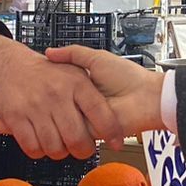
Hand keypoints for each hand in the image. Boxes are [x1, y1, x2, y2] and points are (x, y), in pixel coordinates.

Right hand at [0, 36, 122, 160]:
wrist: (8, 63)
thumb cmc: (45, 71)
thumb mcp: (74, 66)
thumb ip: (96, 88)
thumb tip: (112, 108)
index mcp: (76, 82)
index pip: (99, 111)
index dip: (110, 131)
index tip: (116, 144)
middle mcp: (57, 94)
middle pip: (77, 138)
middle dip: (83, 150)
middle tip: (82, 148)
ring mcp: (36, 106)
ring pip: (55, 146)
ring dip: (60, 152)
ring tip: (61, 145)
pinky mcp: (16, 116)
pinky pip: (32, 146)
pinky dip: (38, 151)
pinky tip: (42, 144)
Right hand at [45, 46, 166, 135]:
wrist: (148, 97)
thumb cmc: (127, 76)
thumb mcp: (96, 58)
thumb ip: (74, 54)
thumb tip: (49, 52)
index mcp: (83, 89)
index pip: (59, 92)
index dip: (49, 90)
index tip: (38, 85)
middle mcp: (83, 107)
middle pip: (57, 110)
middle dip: (50, 105)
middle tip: (43, 98)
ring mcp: (87, 121)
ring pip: (62, 124)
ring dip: (57, 118)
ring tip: (51, 108)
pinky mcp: (92, 132)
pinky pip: (74, 133)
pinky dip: (70, 127)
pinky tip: (62, 119)